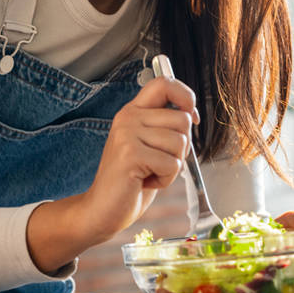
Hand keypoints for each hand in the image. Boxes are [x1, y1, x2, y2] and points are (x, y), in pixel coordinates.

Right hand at [78, 76, 200, 243]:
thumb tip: (191, 114)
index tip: (191, 116)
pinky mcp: (131, 154)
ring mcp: (127, 134)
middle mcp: (128, 117)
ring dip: (172, 166)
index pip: (164, 83)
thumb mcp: (149, 146)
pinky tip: (145, 182)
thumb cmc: (131, 180)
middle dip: (181, 147)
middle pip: (182, 119)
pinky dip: (166, 179)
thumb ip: (165, 127)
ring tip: (149, 172)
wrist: (102, 209)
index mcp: (133, 112)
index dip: (185, 95)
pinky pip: (172, 164)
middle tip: (157, 161)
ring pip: (180, 143)